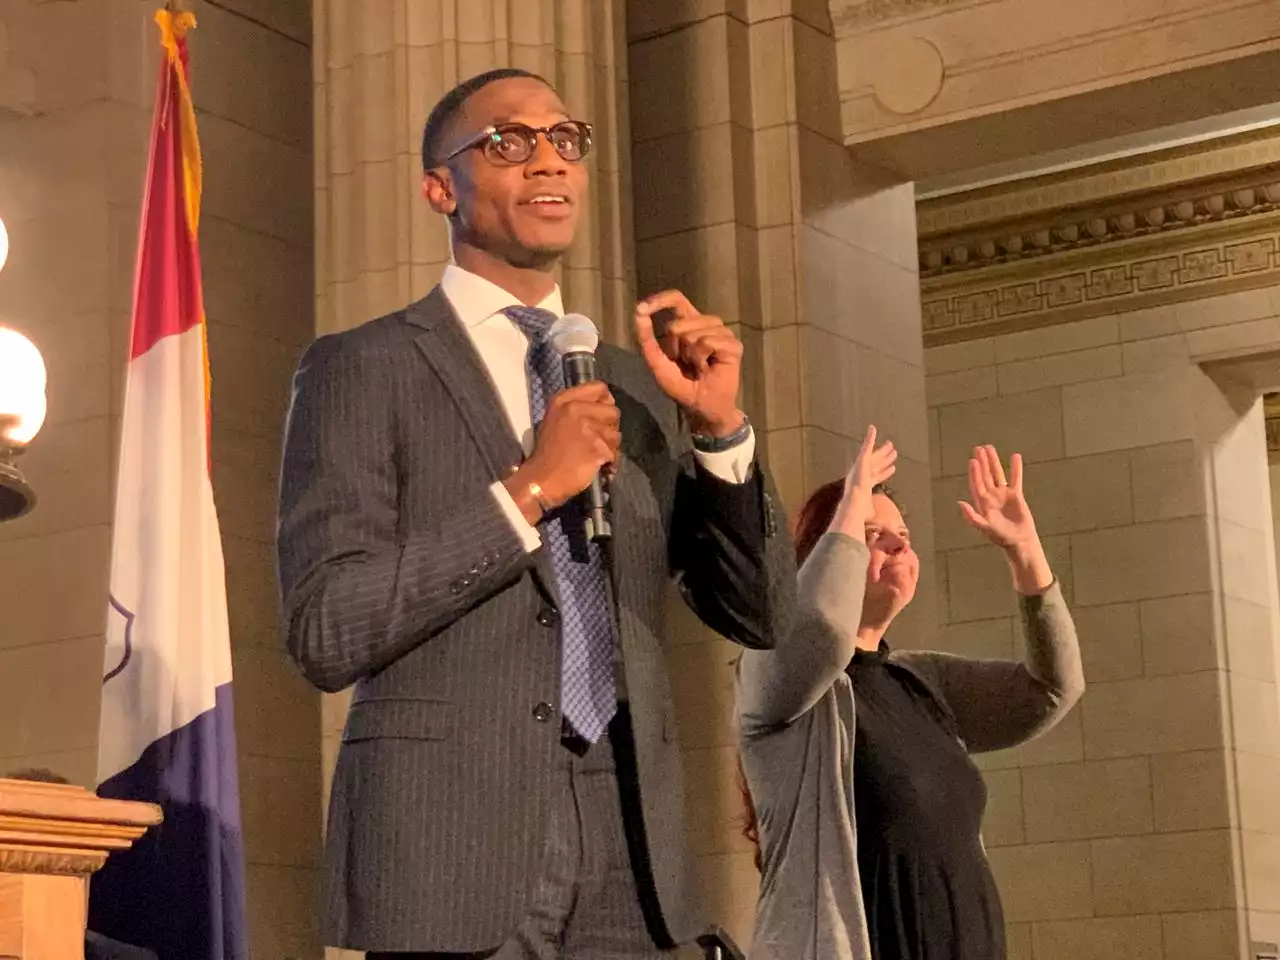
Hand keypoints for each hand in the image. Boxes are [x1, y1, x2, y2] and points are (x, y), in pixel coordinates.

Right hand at [503, 382, 620, 523]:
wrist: (540, 480)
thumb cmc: (547, 453)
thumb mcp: (555, 420)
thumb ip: (576, 409)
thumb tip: (604, 407)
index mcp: (564, 400)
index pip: (600, 388)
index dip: (605, 403)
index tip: (601, 417)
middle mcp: (576, 409)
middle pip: (613, 411)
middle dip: (610, 428)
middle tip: (599, 441)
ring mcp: (588, 428)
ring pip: (616, 435)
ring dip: (610, 448)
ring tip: (595, 457)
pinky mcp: (597, 447)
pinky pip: (615, 453)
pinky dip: (610, 464)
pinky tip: (600, 467)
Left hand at [634, 290, 744, 437]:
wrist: (702, 408)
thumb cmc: (683, 386)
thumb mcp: (659, 364)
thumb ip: (647, 340)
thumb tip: (638, 313)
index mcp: (689, 324)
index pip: (677, 299)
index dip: (660, 300)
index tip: (642, 308)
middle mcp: (707, 323)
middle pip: (680, 323)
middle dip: (675, 348)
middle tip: (687, 364)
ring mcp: (722, 333)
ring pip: (694, 333)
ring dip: (690, 356)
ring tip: (699, 367)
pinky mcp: (733, 345)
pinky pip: (709, 342)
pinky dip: (702, 359)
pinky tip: (710, 368)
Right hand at [829, 426, 896, 538]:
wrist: (853, 506)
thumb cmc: (859, 514)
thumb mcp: (868, 518)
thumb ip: (869, 522)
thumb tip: (871, 541)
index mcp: (864, 487)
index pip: (876, 478)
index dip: (885, 473)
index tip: (893, 469)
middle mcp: (862, 476)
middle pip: (876, 466)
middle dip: (885, 459)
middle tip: (893, 452)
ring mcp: (861, 468)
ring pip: (875, 457)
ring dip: (883, 451)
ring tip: (892, 446)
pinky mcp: (860, 462)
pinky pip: (866, 447)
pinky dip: (869, 437)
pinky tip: (873, 428)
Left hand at [958, 445, 1052, 593]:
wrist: (1019, 541)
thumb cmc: (1001, 537)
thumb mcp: (985, 527)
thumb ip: (973, 516)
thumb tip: (960, 503)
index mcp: (982, 503)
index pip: (977, 484)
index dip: (975, 473)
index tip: (973, 460)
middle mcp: (991, 496)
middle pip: (985, 475)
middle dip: (982, 462)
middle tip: (978, 448)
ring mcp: (1003, 494)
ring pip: (997, 474)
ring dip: (994, 462)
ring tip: (990, 448)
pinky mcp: (1016, 495)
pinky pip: (1015, 478)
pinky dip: (1015, 468)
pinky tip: (1015, 457)